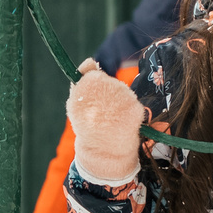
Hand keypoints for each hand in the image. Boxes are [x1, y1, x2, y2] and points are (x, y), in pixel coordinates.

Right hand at [67, 60, 146, 183]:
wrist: (103, 152)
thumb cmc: (89, 125)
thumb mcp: (78, 102)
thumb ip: (83, 78)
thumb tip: (90, 60)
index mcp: (85, 87)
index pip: (95, 76)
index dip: (94, 88)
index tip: (92, 103)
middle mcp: (102, 90)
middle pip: (111, 82)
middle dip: (109, 94)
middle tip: (103, 113)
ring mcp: (120, 98)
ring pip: (123, 91)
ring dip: (121, 102)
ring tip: (112, 119)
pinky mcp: (135, 108)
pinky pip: (134, 103)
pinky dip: (131, 112)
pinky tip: (123, 123)